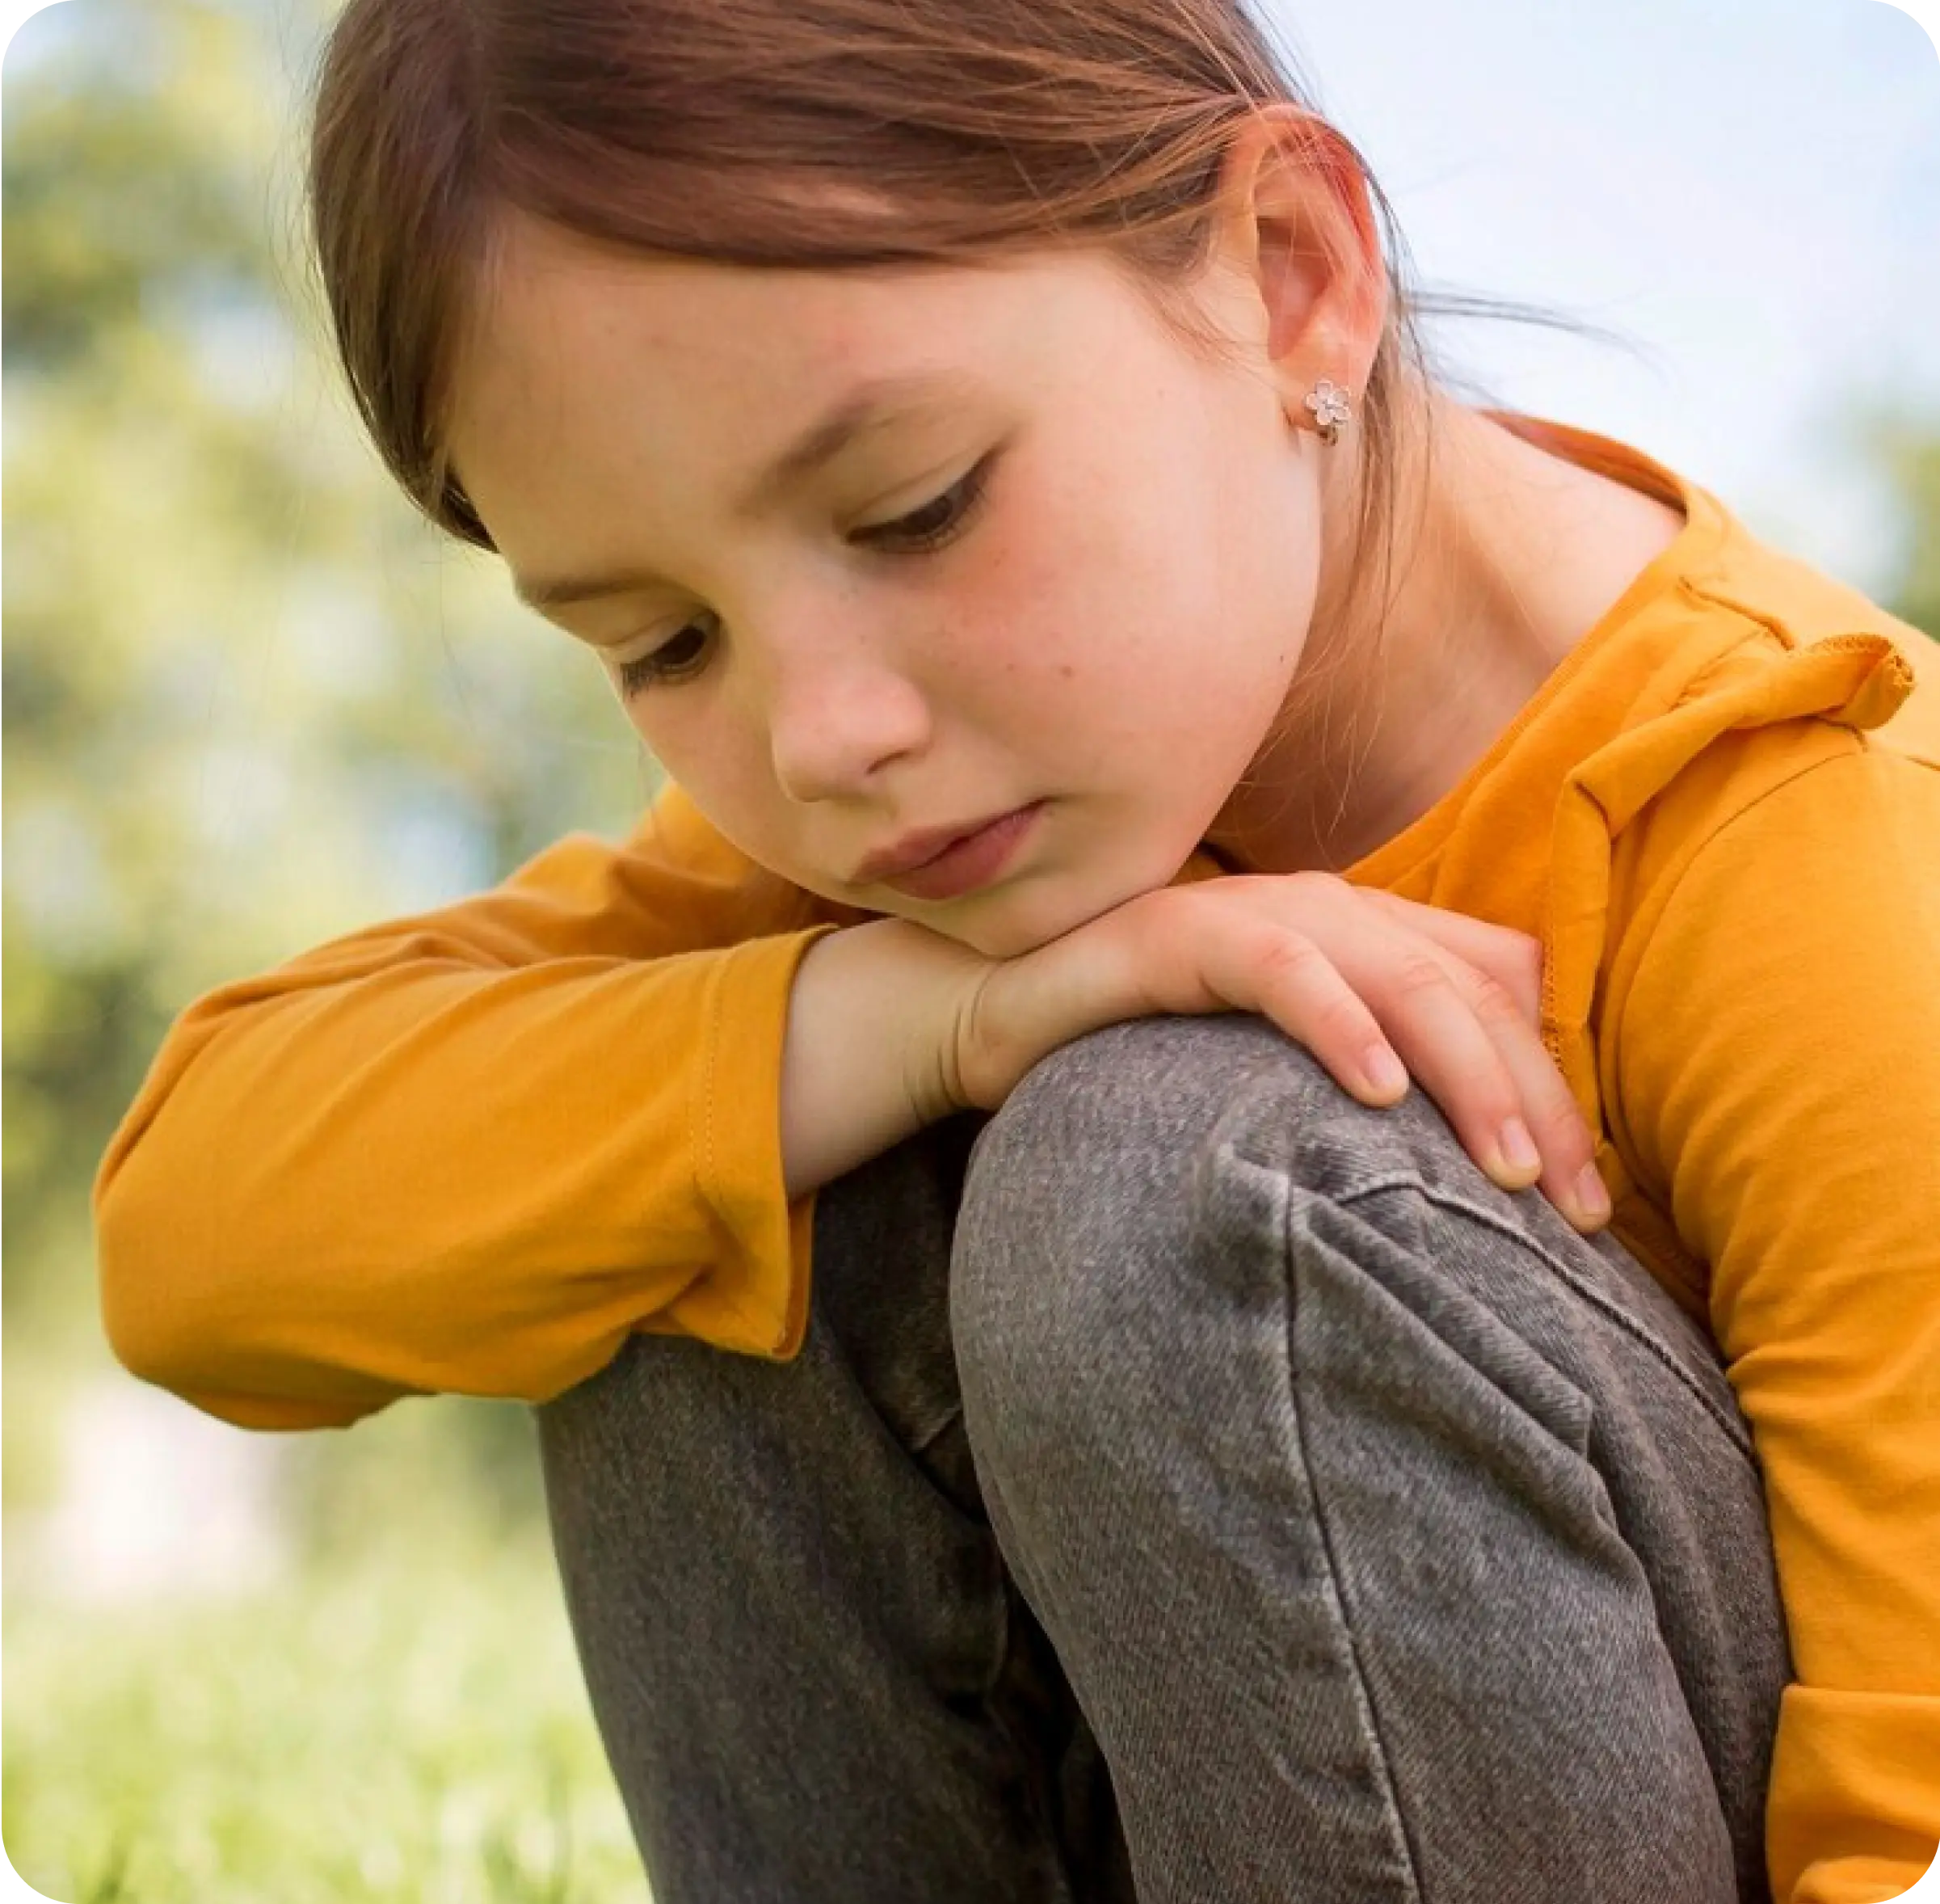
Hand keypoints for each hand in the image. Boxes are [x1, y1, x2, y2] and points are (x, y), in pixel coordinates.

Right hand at [941, 872, 1609, 1233]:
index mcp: (1367, 934)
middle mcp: (1328, 909)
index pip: (1500, 990)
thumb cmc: (1149, 1055)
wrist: (999, 1010)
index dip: (1557, 1085)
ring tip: (1509, 1169)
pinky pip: (1279, 967)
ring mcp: (1256, 912)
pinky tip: (1379, 1088)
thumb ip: (1371, 1084)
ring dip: (1466, 1071)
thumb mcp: (1282, 1076)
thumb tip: (1477, 1173)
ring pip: (1399, 974)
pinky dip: (1338, 1020)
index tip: (1590, 1204)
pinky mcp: (1181, 932)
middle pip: (1470, 990)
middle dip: (1535, 1099)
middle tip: (1578, 1209)